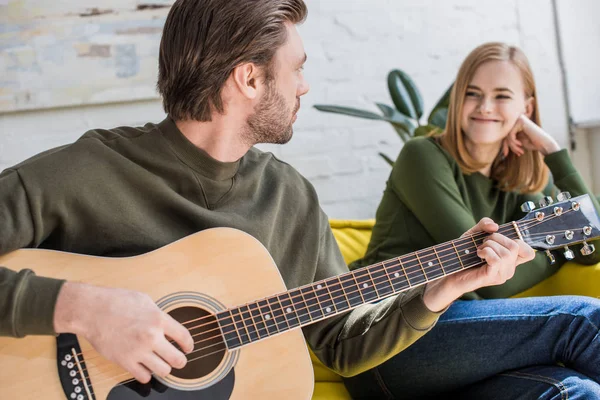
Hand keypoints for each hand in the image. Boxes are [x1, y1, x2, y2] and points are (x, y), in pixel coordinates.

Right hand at [54, 282, 193, 382]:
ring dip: (164, 368)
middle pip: (178, 359)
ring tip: (160, 362)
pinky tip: (144, 366)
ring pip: (163, 371)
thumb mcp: (145, 300)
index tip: (188, 348)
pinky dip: (146, 374)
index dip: (189, 345)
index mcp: (159, 319)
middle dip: (180, 361)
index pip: (184, 337)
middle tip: (178, 359)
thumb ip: (159, 315)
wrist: (91, 310)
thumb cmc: (116, 301)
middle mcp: (151, 336)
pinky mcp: (124, 361)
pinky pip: (144, 377)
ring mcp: (138, 351)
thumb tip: (168, 326)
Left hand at [423, 218, 534, 311]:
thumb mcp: (474, 234)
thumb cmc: (464, 254)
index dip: (518, 240)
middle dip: (497, 238)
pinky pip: (497, 260)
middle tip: (484, 242)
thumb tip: (495, 225)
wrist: (450, 271)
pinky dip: (486, 252)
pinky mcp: (492, 277)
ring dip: (489, 245)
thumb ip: (484, 225)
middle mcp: (509, 268)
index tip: (499, 237)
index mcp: (509, 259)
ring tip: (479, 249)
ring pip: (507, 253)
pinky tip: (478, 254)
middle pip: (516, 246)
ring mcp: (502, 274)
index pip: (528, 252)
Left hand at [502, 114, 560, 156]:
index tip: (505, 154)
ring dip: (513, 146)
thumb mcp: (516, 142)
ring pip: (507, 135)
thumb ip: (507, 139)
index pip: (504, 135)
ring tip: (520, 151)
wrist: (544, 143)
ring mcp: (518, 120)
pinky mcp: (520, 122)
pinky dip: (514, 142)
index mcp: (515, 124)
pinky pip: (510, 134)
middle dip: (509, 146)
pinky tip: (520, 145)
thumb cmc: (531, 143)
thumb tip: (493, 139)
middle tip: (517, 153)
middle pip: (504, 134)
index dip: (504, 145)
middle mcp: (516, 120)